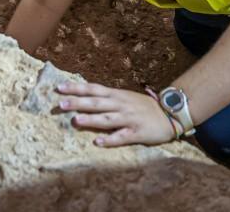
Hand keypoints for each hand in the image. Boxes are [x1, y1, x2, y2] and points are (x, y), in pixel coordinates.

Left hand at [56, 82, 176, 146]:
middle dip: (78, 103)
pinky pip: (122, 136)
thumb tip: (84, 95)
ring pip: (107, 119)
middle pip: (97, 103)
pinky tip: (98, 142)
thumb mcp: (124, 96)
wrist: (170, 114)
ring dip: (91, 120)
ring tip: (76, 121)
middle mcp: (121, 105)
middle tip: (61, 104)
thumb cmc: (143, 106)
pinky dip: (110, 139)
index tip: (59, 88)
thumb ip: (106, 97)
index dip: (76, 88)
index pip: (93, 89)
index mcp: (116, 95)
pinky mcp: (137, 133)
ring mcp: (129, 119)